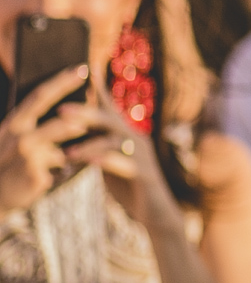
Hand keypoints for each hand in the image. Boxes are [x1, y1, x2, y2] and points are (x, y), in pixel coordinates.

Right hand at [0, 65, 91, 214]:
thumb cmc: (13, 167)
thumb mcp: (21, 144)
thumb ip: (41, 129)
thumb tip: (77, 116)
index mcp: (15, 123)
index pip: (38, 96)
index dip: (59, 81)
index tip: (81, 67)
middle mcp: (17, 133)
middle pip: (43, 103)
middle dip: (63, 85)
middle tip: (86, 72)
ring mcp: (24, 152)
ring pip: (53, 131)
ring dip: (70, 124)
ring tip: (85, 120)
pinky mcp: (34, 171)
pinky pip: (61, 162)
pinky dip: (68, 163)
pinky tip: (70, 168)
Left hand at [61, 81, 182, 237]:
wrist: (156, 212)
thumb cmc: (129, 186)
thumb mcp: (109, 161)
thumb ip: (96, 144)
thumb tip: (72, 129)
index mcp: (126, 134)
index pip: (110, 106)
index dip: (98, 89)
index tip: (84, 69)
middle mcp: (136, 139)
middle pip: (110, 119)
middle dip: (86, 112)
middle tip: (62, 110)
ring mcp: (143, 156)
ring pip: (116, 141)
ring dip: (90, 144)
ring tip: (68, 152)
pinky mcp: (145, 174)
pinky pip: (124, 164)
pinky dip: (105, 161)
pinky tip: (89, 162)